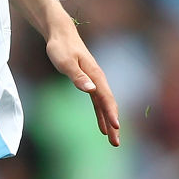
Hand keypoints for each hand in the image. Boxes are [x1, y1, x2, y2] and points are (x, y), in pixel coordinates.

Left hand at [45, 27, 119, 146]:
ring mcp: (95, 82)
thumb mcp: (66, 62)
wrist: (61, 34)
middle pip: (109, 105)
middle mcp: (98, 80)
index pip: (105, 98)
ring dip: (110, 123)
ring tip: (113, 140)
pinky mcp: (89, 83)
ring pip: (105, 106)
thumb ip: (78, 76)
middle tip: (116, 143)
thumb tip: (90, 89)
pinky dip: (101, 115)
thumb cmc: (61, 47)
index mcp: (95, 75)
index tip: (116, 128)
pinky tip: (102, 128)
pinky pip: (98, 103)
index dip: (111, 114)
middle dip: (114, 124)